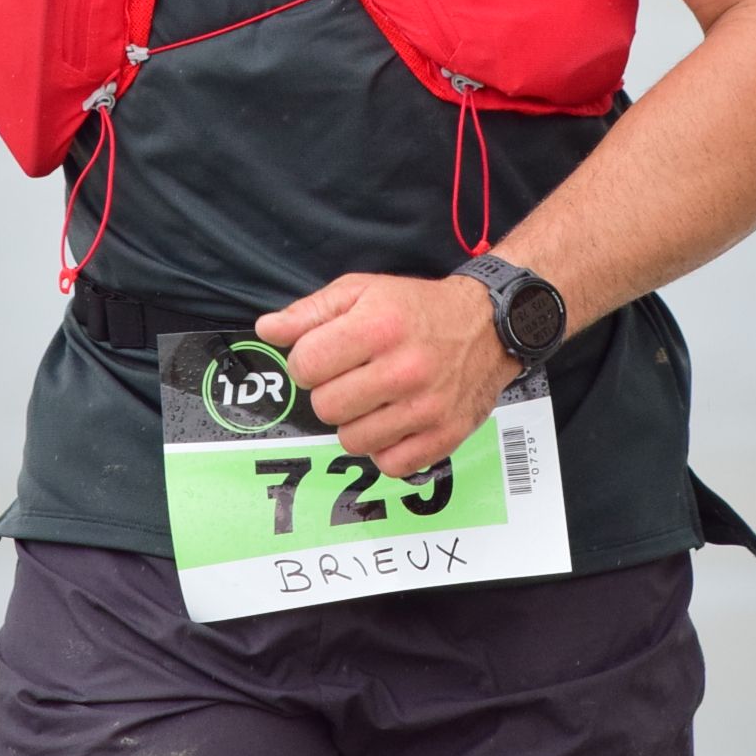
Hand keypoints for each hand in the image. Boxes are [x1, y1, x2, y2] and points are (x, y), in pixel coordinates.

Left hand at [257, 273, 515, 477]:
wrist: (488, 325)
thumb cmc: (417, 308)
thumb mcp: (362, 291)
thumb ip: (310, 312)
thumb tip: (267, 330)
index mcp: (378, 327)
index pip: (305, 366)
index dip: (307, 362)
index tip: (325, 356)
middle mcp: (404, 369)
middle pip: (325, 407)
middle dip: (330, 392)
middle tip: (353, 378)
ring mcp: (426, 408)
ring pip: (352, 441)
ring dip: (356, 423)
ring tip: (374, 400)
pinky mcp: (444, 436)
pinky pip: (389, 464)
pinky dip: (386, 448)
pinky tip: (394, 421)